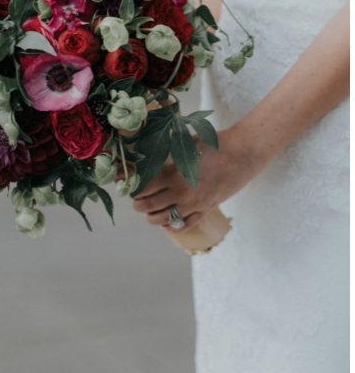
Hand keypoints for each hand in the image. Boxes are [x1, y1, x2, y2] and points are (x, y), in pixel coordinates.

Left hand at [132, 127, 266, 232]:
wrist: (243, 153)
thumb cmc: (212, 145)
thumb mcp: (183, 145)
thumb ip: (163, 156)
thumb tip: (142, 159)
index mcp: (172, 175)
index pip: (141, 188)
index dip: (132, 188)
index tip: (128, 186)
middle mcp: (181, 193)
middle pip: (147, 206)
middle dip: (137, 203)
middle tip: (136, 198)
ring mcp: (194, 204)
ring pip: (162, 220)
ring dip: (151, 216)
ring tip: (149, 209)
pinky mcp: (206, 210)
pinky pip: (184, 225)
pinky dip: (171, 227)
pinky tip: (166, 223)